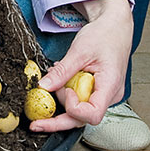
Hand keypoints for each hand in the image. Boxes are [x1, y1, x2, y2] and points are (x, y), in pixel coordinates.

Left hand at [30, 0, 132, 131]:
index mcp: (111, 86)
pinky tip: (60, 83)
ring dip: (61, 102)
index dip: (74, 109)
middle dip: (57, 120)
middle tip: (35, 123)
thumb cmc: (104, 35)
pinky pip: (79, 102)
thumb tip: (43, 87)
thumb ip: (62, 72)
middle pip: (82, 119)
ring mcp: (104, 96)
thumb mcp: (80, 51)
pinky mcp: (96, 93)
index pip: (92, 114)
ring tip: (55, 81)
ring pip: (78, 113)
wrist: (114, 27)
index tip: (66, 90)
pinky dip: (66, 95)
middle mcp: (109, 96)